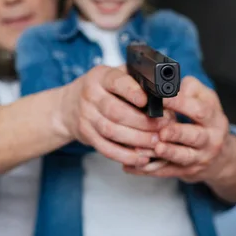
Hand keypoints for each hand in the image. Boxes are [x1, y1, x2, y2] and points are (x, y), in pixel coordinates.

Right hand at [58, 65, 173, 165]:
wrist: (70, 106)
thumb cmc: (103, 89)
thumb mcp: (115, 76)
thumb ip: (135, 81)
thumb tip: (165, 93)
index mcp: (100, 76)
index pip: (116, 81)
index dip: (131, 91)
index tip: (147, 101)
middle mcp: (90, 95)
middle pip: (115, 111)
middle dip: (142, 122)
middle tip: (163, 128)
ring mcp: (86, 116)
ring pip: (111, 131)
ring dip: (136, 140)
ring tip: (156, 143)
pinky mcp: (85, 134)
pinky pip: (105, 148)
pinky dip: (124, 155)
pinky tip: (140, 158)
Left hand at [123, 76, 231, 183]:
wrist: (222, 158)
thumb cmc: (207, 122)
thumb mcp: (206, 101)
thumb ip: (191, 89)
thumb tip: (172, 84)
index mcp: (213, 118)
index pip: (198, 109)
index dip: (179, 103)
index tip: (160, 98)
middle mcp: (210, 139)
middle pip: (195, 136)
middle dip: (177, 133)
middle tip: (161, 130)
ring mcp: (199, 158)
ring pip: (183, 157)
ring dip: (168, 153)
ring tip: (154, 148)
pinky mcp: (187, 172)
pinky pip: (168, 171)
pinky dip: (151, 169)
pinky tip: (135, 165)